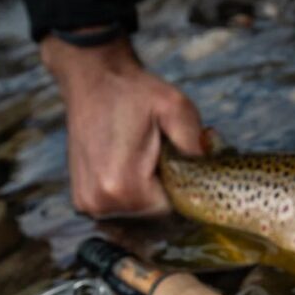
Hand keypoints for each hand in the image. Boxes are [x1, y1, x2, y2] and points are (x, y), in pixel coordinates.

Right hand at [41, 34, 202, 217]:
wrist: (93, 77)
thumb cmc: (135, 92)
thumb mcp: (176, 108)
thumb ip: (196, 145)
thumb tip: (212, 175)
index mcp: (124, 187)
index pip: (172, 211)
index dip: (184, 190)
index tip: (181, 165)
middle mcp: (101, 203)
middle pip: (154, 217)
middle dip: (165, 192)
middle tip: (162, 158)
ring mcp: (87, 205)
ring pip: (137, 216)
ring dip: (148, 196)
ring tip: (144, 161)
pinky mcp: (82, 200)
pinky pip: (119, 210)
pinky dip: (130, 196)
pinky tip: (131, 169)